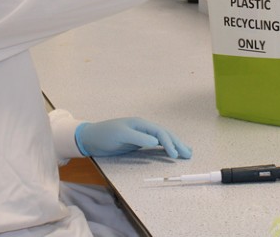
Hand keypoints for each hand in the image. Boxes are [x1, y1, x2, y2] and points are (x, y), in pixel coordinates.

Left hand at [75, 117, 192, 158]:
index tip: (175, 154)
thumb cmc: (104, 135)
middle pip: (164, 135)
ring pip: (162, 140)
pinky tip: (172, 152)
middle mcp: (144, 128)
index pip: (160, 133)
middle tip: (189, 153)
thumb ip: (138, 138)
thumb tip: (156, 142)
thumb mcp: (120, 135)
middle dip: (177, 143)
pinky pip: (156, 145)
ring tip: (187, 152)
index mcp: (141, 124)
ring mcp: (141, 136)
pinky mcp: (138, 143)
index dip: (169, 143)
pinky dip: (165, 148)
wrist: (90, 138)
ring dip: (174, 145)